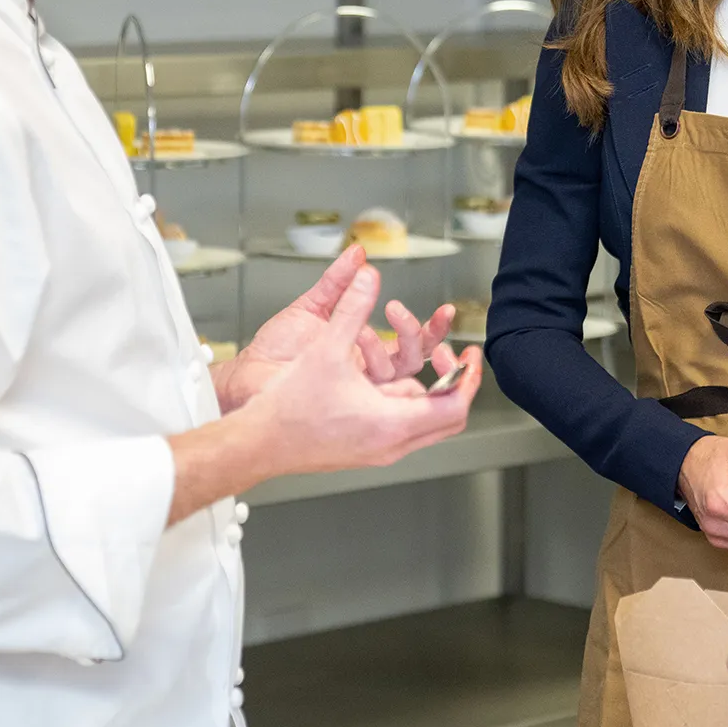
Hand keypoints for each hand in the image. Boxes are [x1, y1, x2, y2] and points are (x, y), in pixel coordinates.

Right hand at [238, 261, 481, 475]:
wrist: (258, 442)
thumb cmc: (288, 406)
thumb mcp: (327, 348)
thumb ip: (353, 308)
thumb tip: (369, 275)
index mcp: (391, 422)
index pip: (454, 405)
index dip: (468, 376)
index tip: (470, 354)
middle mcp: (391, 443)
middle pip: (448, 419)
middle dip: (455, 382)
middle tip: (451, 355)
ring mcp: (379, 451)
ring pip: (426, 424)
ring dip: (430, 391)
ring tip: (420, 359)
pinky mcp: (366, 450)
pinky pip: (405, 429)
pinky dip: (409, 403)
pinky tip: (389, 380)